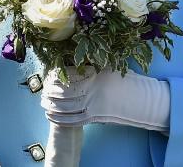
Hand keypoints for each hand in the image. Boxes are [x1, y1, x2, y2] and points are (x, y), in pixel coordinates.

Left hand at [40, 68, 170, 131]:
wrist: (139, 99)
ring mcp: (93, 106)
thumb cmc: (122, 80)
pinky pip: (74, 120)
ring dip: (52, 106)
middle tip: (43, 89)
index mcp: (95, 75)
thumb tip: (70, 61)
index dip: (56, 76)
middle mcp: (92, 91)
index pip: (68, 75)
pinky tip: (51, 116)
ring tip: (43, 102)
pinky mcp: (95, 118)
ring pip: (66, 108)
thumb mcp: (107, 67)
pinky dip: (60, 119)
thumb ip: (89, 65)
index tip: (49, 74)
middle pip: (64, 93)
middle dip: (51, 92)